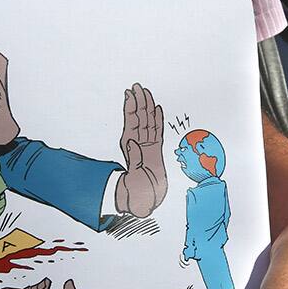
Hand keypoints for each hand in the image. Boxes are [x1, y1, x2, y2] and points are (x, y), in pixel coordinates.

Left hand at [116, 83, 166, 216]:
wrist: (143, 202)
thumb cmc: (137, 193)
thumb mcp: (135, 178)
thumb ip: (134, 160)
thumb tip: (132, 143)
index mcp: (132, 148)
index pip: (132, 123)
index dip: (131, 108)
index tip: (129, 94)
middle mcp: (139, 144)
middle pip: (140, 118)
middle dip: (138, 102)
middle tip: (137, 86)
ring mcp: (148, 146)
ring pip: (148, 122)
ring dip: (147, 107)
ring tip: (145, 92)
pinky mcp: (156, 151)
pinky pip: (158, 132)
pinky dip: (158, 120)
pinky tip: (157, 109)